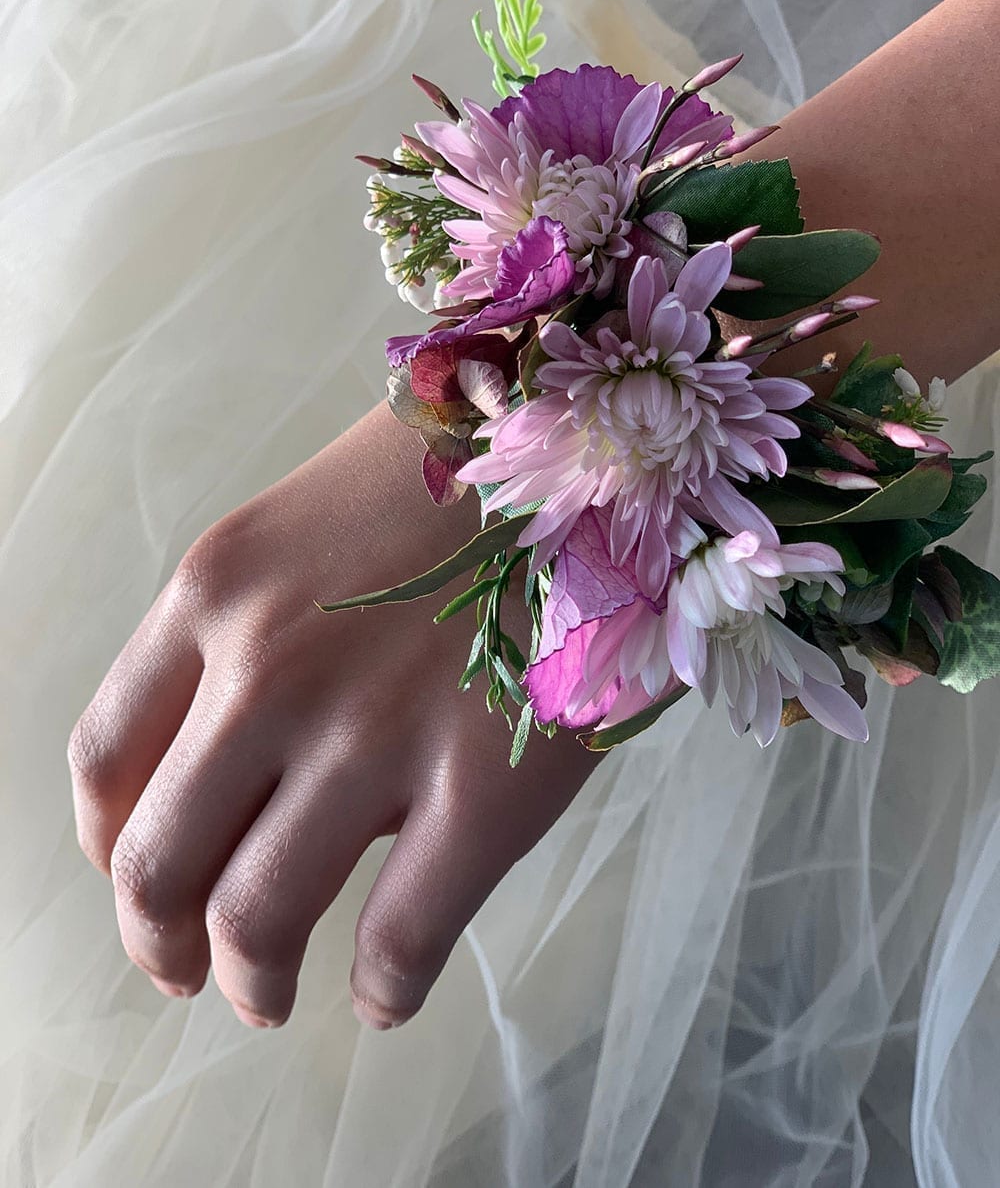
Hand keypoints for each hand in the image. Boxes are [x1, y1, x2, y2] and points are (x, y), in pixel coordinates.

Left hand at [67, 401, 603, 1028]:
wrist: (601, 443)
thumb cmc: (458, 474)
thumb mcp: (310, 522)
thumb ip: (253, 631)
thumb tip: (238, 760)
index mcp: (216, 591)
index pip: (105, 756)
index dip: (109, 842)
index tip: (137, 876)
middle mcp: (269, 669)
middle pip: (159, 859)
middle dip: (161, 940)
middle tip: (187, 970)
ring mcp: (372, 733)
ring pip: (258, 917)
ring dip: (250, 979)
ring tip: (266, 996)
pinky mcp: (484, 789)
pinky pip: (402, 937)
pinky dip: (383, 988)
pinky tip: (386, 995)